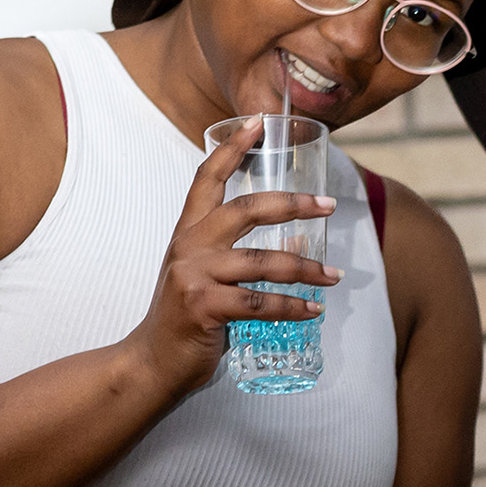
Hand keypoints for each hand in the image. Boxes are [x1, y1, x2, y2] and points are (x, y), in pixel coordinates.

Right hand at [123, 120, 340, 404]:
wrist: (152, 362)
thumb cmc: (185, 320)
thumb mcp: (210, 278)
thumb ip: (243, 257)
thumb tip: (298, 240)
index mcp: (188, 232)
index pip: (208, 178)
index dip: (232, 148)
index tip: (257, 124)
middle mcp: (189, 246)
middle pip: (247, 210)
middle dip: (293, 203)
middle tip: (328, 205)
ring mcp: (195, 275)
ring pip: (263, 263)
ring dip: (305, 269)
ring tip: (333, 277)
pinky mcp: (204, 307)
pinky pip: (259, 304)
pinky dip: (292, 308)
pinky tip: (312, 311)